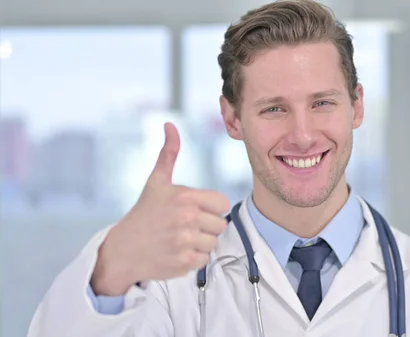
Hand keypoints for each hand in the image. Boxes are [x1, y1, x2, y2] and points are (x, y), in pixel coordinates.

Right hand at [91, 122, 230, 295]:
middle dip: (206, 226)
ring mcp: (185, 242)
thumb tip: (170, 125)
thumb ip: (168, 154)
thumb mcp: (157, 182)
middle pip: (220, 225)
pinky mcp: (184, 262)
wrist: (122, 249)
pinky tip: (177, 251)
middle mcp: (187, 218)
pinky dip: (193, 258)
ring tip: (180, 239)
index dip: (210, 208)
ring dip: (201, 243)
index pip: (222, 204)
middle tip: (184, 226)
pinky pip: (204, 259)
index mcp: (185, 197)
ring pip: (214, 243)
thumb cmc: (143, 214)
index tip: (194, 210)